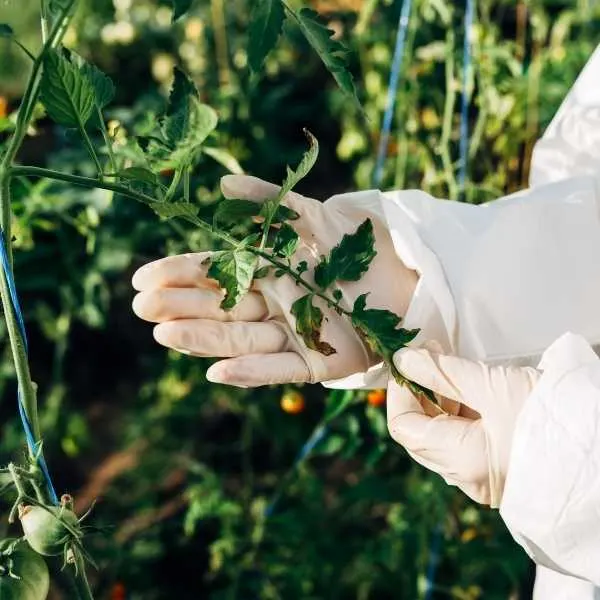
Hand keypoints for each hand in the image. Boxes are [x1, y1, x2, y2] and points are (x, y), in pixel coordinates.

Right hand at [131, 174, 417, 386]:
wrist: (407, 272)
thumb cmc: (358, 244)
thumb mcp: (314, 217)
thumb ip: (271, 203)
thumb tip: (223, 184)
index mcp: (269, 272)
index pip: (215, 274)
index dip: (180, 274)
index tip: (142, 278)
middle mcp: (275, 305)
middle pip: (220, 308)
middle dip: (181, 306)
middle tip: (141, 307)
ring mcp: (294, 335)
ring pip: (240, 338)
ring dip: (203, 338)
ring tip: (164, 335)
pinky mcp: (319, 363)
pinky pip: (278, 369)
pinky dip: (249, 370)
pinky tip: (216, 372)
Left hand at [387, 348, 539, 506]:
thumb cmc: (551, 415)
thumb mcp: (492, 386)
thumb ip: (443, 373)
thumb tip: (403, 359)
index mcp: (461, 461)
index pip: (404, 427)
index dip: (399, 392)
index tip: (408, 361)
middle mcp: (467, 477)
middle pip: (420, 433)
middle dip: (420, 392)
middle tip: (431, 356)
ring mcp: (483, 477)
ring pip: (442, 436)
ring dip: (440, 400)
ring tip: (451, 365)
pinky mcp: (499, 470)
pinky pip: (464, 441)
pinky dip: (460, 413)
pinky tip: (469, 387)